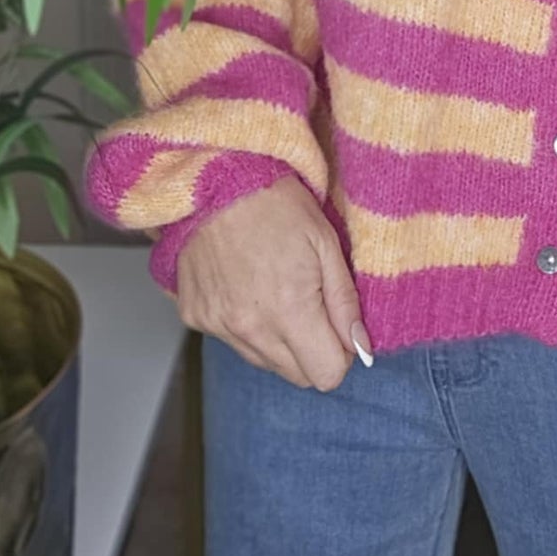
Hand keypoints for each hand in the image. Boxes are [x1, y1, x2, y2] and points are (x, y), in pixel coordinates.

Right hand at [175, 174, 372, 390]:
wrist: (213, 179)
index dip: (341, 354)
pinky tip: (246, 284)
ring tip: (276, 288)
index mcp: (288, 310)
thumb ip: (345, 303)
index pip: (326, 376)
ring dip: (279, 339)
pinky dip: (244, 323)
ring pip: (263, 361)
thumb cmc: (275, 203)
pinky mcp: (195, 316)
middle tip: (311, 303)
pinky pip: (231, 341)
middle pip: (296, 375)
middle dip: (313, 350)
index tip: (338, 325)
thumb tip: (361, 348)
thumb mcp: (327, 243)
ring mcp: (217, 324)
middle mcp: (249, 327)